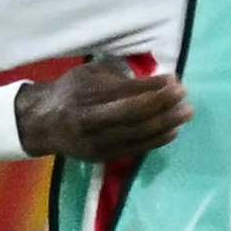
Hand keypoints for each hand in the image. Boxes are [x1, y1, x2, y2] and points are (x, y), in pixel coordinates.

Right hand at [14, 58, 191, 163]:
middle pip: (133, 114)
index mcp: (84, 95)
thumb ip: (117, 74)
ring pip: (137, 134)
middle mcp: (89, 121)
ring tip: (186, 112)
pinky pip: (135, 149)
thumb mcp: (88, 74)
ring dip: (166, 123)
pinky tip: (173, 130)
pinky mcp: (102, 157)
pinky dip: (157, 140)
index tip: (173, 79)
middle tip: (185, 95)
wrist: (44, 124)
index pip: (125, 91)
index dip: (152, 86)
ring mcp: (96, 142)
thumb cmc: (71, 92)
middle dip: (162, 104)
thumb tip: (152, 78)